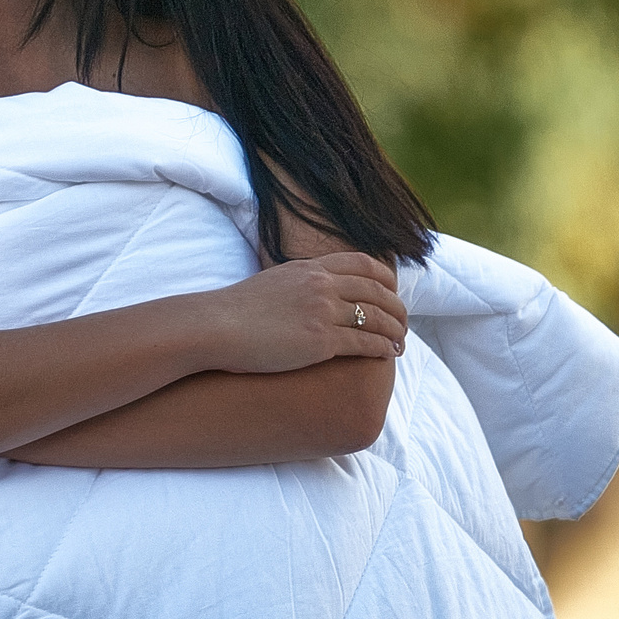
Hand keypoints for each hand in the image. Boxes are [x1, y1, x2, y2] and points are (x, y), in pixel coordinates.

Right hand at [204, 253, 407, 373]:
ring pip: (376, 316)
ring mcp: (322, 311)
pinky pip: (365, 342)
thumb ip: (297, 284)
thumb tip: (307, 294)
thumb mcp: (272, 283)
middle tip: (404, 321)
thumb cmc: (235, 312)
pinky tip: (390, 354)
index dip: (385, 277)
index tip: (393, 290)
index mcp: (310, 267)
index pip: (362, 263)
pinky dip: (384, 347)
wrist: (215, 327)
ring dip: (395, 329)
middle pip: (376, 290)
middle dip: (397, 306)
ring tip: (401, 341)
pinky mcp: (321, 340)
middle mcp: (321, 284)